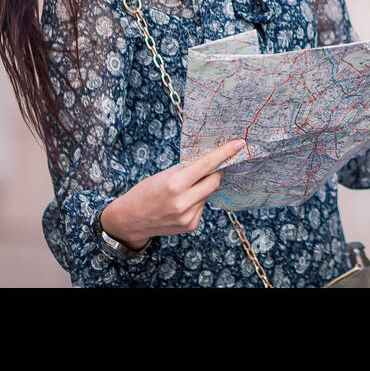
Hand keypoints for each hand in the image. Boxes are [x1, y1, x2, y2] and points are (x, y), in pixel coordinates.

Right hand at [101, 138, 244, 249]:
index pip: (206, 165)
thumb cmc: (145, 192)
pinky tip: (182, 203)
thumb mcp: (164, 175)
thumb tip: (211, 162)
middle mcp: (183, 203)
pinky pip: (202, 207)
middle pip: (214, 181)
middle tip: (211, 167)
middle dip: (215, 172)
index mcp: (175, 184)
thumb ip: (187, 170)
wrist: (130, 219)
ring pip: (207, 194)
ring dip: (201, 188)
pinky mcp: (190, 226)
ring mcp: (188, 217)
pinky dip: (196, 201)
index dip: (224, 153)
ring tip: (183, 191)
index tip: (239, 144)